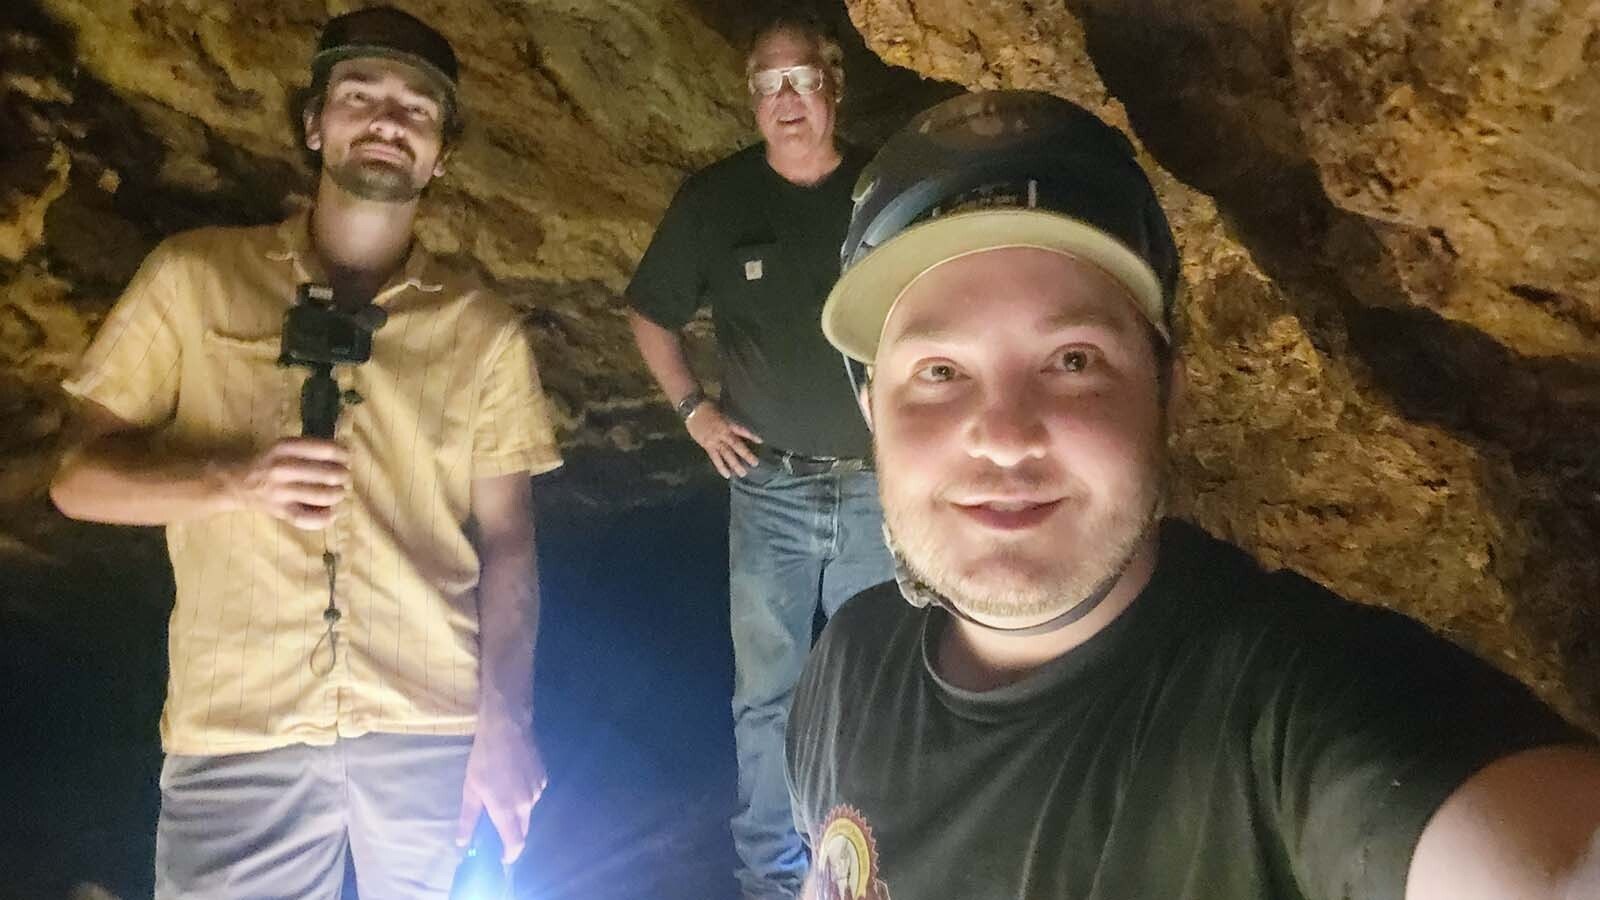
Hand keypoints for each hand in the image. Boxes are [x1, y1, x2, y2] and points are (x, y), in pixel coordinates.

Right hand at [226, 437, 349, 529]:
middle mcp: (283, 469)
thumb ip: (312, 448)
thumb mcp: (285, 446)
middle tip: (345, 478)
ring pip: (322, 496)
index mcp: (285, 447)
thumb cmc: (270, 462)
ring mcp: (281, 492)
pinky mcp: (280, 512)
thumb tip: (347, 455)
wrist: (238, 483)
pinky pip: (308, 519)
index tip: (347, 458)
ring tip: (340, 492)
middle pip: (329, 474)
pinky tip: (333, 512)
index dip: (344, 455)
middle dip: (344, 477)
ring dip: (338, 495)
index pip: (326, 449)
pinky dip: (326, 518)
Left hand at [456, 710, 547, 862]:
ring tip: (500, 792)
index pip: (515, 843)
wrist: (508, 726)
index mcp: (507, 810)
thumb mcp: (470, 788)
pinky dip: (522, 794)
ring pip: (527, 810)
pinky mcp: (543, 777)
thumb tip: (463, 842)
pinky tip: (511, 778)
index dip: (510, 855)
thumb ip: (469, 818)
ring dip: (515, 810)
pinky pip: (532, 794)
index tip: (501, 858)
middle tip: (495, 826)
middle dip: (510, 833)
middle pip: (522, 829)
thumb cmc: (485, 758)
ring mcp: (538, 790)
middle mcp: (527, 804)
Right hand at [685, 402, 761, 477]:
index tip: (760, 441)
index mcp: (727, 423)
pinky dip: (721, 467)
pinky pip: (715, 458)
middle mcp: (722, 433)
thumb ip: (731, 420)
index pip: (741, 430)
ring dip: (735, 464)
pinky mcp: (707, 446)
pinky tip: (727, 474)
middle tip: (755, 463)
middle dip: (745, 454)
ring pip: (726, 454)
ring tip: (742, 473)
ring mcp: (714, 440)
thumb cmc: (708, 406)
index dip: (751, 435)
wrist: (692, 409)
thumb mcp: (722, 410)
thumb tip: (739, 427)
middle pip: (736, 444)